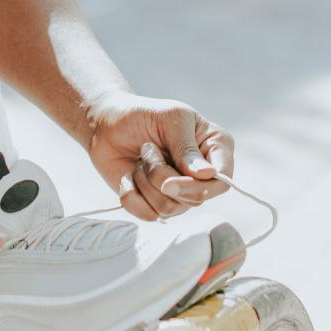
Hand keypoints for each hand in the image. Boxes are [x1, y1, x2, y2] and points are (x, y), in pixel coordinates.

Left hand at [87, 92, 234, 219]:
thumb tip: (208, 174)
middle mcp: (202, 176)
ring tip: (140, 159)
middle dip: (161, 176)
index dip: (200, 187)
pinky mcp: (156, 205)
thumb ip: (187, 148)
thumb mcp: (169, 119)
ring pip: (169, 208)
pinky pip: (148, 215)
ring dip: (145, 182)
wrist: (107, 126)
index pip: (222, 181)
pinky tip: (129, 176)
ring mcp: (180, 193)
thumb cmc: (143, 115)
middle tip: (147, 149)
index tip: (170, 182)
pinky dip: (131, 194)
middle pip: (194, 198)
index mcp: (215, 148)